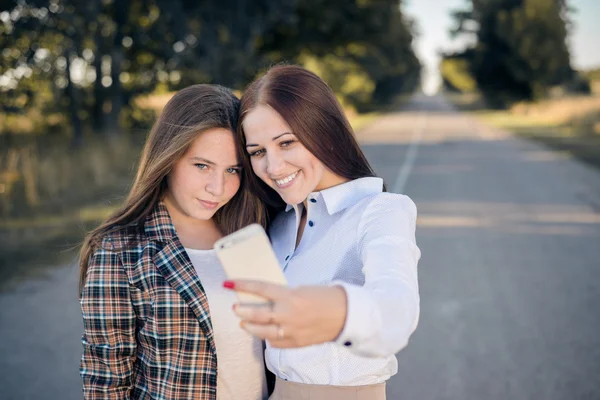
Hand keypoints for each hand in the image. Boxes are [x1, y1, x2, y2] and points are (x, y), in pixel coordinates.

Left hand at [224, 280, 346, 347]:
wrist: (346, 315)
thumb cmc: (325, 298)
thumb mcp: (301, 290)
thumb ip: (283, 295)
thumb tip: (265, 298)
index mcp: (290, 296)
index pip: (260, 289)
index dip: (242, 285)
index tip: (229, 283)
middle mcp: (288, 314)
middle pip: (256, 314)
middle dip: (242, 310)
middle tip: (235, 307)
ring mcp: (291, 331)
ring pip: (262, 332)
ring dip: (249, 327)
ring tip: (243, 323)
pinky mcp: (296, 343)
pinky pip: (275, 342)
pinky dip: (268, 337)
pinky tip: (264, 333)